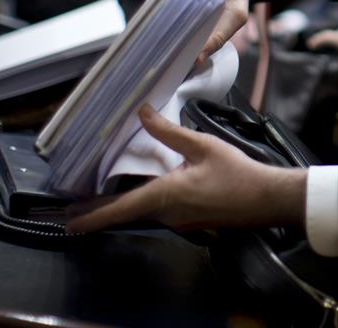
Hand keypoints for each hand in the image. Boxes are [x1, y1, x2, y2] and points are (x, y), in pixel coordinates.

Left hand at [66, 105, 305, 233]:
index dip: (92, 215)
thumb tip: (141, 113)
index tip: (69, 223)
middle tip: (71, 213)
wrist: (267, 199)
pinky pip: (160, 212)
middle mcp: (168, 214)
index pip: (120, 208)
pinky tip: (140, 195)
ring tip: (98, 201)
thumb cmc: (237, 173)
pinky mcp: (191, 222)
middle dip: (99, 212)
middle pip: (126, 213)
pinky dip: (142, 204)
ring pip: (143, 213)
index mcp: (166, 196)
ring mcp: (180, 222)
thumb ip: (169, 132)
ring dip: (120, 207)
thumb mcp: (202, 146)